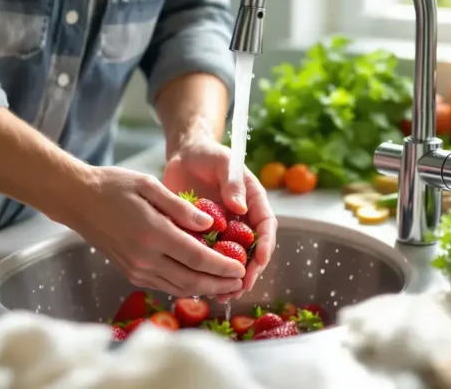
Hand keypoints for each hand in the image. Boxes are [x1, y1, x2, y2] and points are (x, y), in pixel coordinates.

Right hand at [65, 166, 245, 296]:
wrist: (77, 200)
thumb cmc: (114, 186)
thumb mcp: (150, 186)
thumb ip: (181, 207)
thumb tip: (210, 225)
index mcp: (153, 234)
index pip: (198, 258)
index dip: (223, 266)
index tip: (243, 267)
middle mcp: (145, 258)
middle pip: (192, 280)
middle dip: (220, 283)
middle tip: (241, 282)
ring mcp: (137, 269)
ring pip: (179, 286)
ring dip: (205, 289)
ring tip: (227, 285)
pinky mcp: (131, 273)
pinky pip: (165, 284)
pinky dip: (186, 285)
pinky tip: (199, 280)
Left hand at [163, 137, 277, 302]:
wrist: (184, 156)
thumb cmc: (208, 154)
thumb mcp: (223, 162)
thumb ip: (232, 182)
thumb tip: (240, 207)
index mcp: (252, 200)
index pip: (266, 226)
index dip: (265, 245)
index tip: (260, 261)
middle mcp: (242, 218)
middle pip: (252, 249)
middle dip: (249, 271)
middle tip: (240, 287)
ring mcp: (224, 229)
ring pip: (232, 259)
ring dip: (229, 278)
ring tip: (223, 295)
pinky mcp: (205, 235)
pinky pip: (210, 257)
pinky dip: (208, 272)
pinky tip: (201, 286)